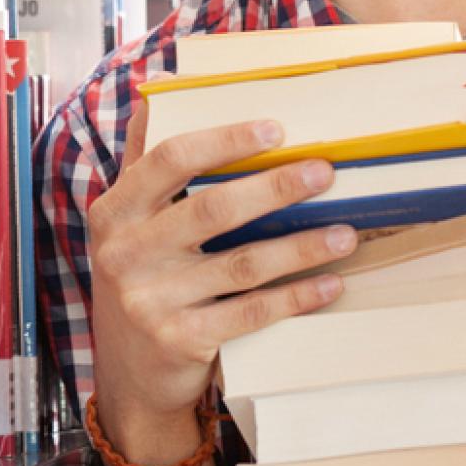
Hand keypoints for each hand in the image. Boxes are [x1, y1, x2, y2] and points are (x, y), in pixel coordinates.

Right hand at [89, 97, 357, 436]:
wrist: (130, 376)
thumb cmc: (144, 278)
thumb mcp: (130, 221)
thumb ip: (147, 162)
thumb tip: (162, 89)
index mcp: (117, 210)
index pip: (169, 159)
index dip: (224, 140)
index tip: (276, 128)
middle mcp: (127, 253)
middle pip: (213, 209)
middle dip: (276, 187)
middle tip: (326, 172)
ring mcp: (151, 301)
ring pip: (242, 265)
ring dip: (302, 247)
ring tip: (348, 233)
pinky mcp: (181, 342)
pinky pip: (251, 313)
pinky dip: (296, 297)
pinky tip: (332, 283)